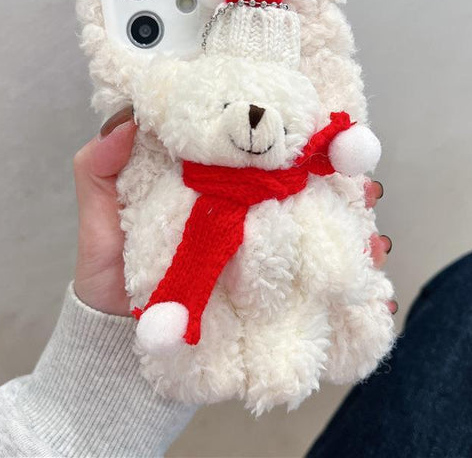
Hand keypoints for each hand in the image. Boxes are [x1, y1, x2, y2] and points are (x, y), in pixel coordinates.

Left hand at [71, 108, 395, 316]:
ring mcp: (254, 258)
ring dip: (352, 227)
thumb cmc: (107, 280)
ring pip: (315, 231)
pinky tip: (370, 273)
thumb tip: (127, 121)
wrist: (120, 349)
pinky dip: (346, 277)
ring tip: (373, 234)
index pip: (253, 157)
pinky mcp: (263, 296)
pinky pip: (312, 281)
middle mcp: (238, 217)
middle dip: (337, 182)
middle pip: (298, 191)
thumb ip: (99, 170)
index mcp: (205, 191)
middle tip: (365, 185)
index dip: (290, 142)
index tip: (321, 133)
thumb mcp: (97, 221)